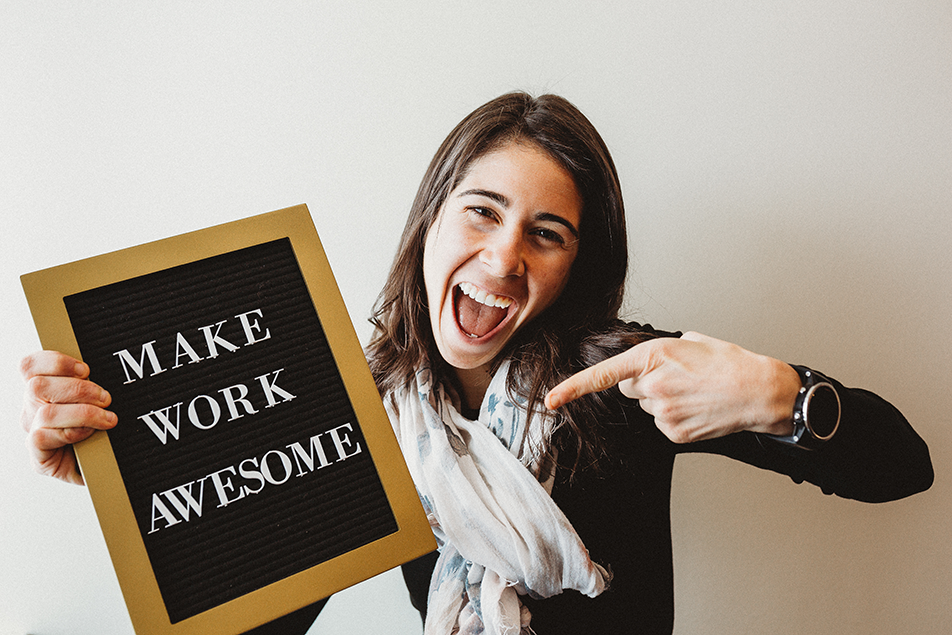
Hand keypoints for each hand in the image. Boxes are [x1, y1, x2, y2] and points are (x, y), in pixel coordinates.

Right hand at [20, 351, 116, 484]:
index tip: (86, 369)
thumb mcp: (96, 400)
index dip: (55, 362)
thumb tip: (99, 369)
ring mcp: (33, 433)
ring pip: (45, 413)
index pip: (30, 366)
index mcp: (42, 390)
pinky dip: (72, 432)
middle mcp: (32, 409)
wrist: (106, 465)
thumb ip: (88, 384)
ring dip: (83, 413)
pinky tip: (89, 434)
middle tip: (106, 398)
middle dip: (78, 389)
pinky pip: (43, 437)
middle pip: (37, 386)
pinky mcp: (38, 456)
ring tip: (108, 418)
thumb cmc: (102, 428)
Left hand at [545, 332, 799, 442]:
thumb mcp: (691, 342)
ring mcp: (662, 413)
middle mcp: (652, 386)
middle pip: (629, 388)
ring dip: (663, 399)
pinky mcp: (674, 433)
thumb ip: (661, 351)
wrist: (760, 392)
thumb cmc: (730, 363)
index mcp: (652, 357)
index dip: (572, 388)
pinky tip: (698, 408)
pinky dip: (677, 416)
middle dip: (644, 383)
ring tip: (694, 392)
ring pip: (648, 406)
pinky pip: (663, 423)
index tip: (550, 399)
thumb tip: (650, 363)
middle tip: (676, 378)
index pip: (602, 375)